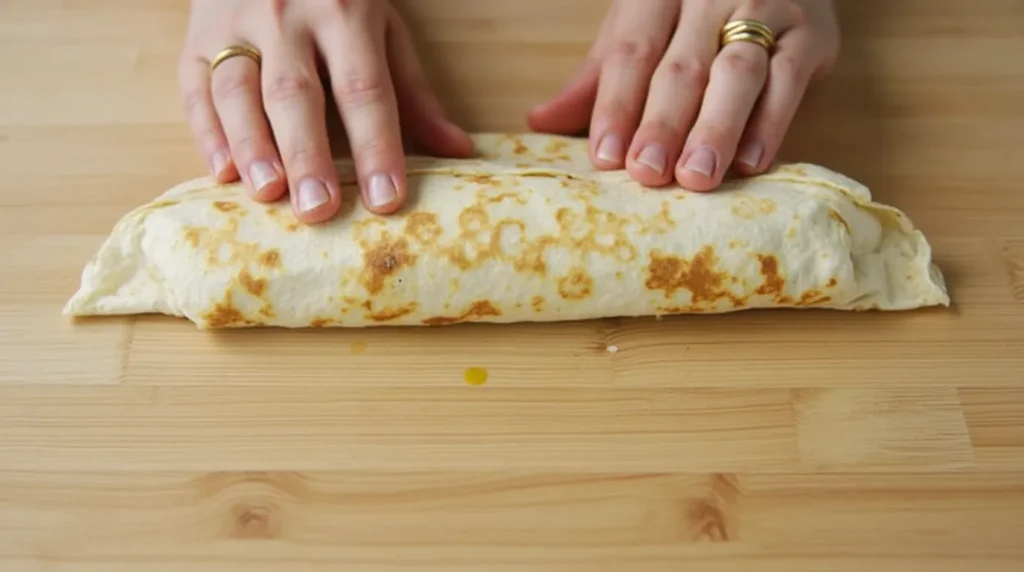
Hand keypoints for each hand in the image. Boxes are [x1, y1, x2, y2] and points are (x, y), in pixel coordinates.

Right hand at [177, 0, 473, 223]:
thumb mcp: (383, 30)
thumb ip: (413, 93)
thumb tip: (457, 152)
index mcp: (345, 16)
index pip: (363, 89)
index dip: (376, 145)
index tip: (386, 199)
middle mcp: (286, 18)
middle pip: (296, 94)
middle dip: (308, 154)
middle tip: (320, 210)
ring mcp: (235, 26)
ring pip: (238, 90)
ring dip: (252, 145)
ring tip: (268, 194)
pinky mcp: (195, 40)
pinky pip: (196, 89)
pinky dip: (206, 132)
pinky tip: (221, 173)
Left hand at [527, 0, 839, 190]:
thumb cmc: (693, 9)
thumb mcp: (639, 28)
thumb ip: (598, 77)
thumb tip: (540, 122)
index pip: (632, 52)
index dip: (616, 106)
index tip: (605, 158)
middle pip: (682, 67)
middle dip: (663, 124)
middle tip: (648, 174)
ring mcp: (765, 10)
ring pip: (736, 73)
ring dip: (716, 127)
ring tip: (697, 176)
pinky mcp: (810, 34)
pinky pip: (788, 80)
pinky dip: (770, 123)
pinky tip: (751, 162)